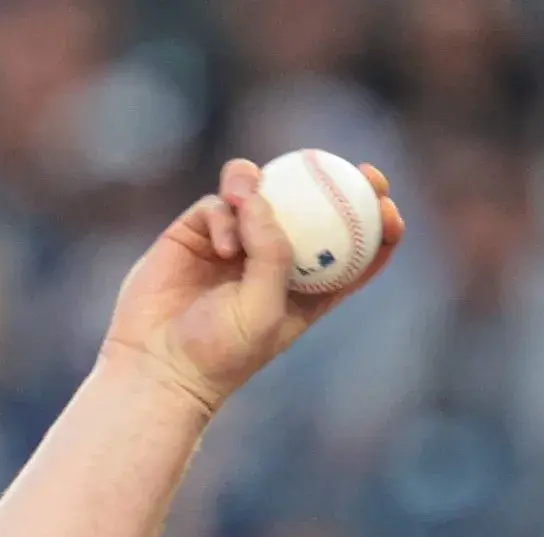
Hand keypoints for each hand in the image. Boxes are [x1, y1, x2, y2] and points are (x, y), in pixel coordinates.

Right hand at [99, 157, 405, 416]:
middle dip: (340, 182)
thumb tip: (265, 200)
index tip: (385, 203)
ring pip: (264, 193)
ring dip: (264, 187)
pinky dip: (225, 215)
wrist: (157, 362)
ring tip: (249, 198)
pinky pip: (220, 204)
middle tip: (354, 168)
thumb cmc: (220, 351)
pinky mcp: (200, 232)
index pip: (355, 251)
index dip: (376, 223)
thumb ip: (272, 255)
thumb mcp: (263, 309)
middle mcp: (277, 261)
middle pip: (316, 210)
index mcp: (310, 289)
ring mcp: (239, 242)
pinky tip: (222, 245)